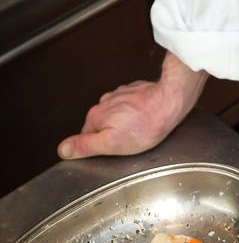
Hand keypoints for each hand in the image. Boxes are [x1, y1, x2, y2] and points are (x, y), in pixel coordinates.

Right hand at [57, 53, 206, 159]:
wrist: (171, 101)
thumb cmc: (145, 126)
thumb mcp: (111, 144)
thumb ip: (85, 146)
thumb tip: (62, 149)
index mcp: (96, 116)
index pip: (86, 137)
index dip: (98, 147)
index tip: (111, 151)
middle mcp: (106, 102)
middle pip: (101, 125)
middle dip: (112, 134)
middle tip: (128, 143)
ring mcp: (121, 94)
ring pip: (116, 115)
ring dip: (124, 123)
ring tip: (138, 131)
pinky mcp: (136, 91)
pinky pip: (130, 106)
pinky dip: (135, 113)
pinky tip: (145, 119)